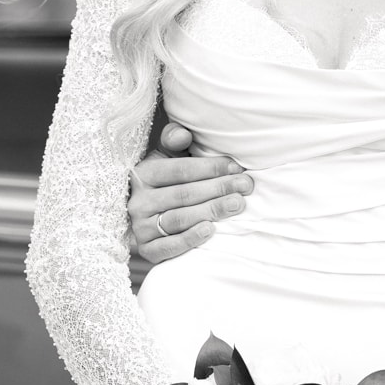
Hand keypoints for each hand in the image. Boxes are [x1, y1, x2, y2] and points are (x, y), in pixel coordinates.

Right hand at [128, 122, 252, 264]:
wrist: (150, 216)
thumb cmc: (167, 181)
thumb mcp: (168, 156)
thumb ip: (175, 140)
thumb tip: (182, 133)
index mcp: (143, 174)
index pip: (179, 170)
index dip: (209, 168)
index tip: (236, 168)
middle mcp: (138, 201)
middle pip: (183, 194)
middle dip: (218, 188)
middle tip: (245, 186)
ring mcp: (141, 227)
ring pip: (178, 219)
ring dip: (210, 211)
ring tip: (236, 204)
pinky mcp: (147, 250)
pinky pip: (168, 247)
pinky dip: (190, 239)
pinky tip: (210, 230)